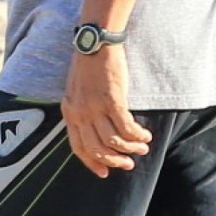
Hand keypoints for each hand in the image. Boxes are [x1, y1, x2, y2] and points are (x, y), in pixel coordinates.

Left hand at [62, 49, 151, 176]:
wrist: (95, 42)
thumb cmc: (89, 65)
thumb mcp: (77, 91)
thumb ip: (82, 111)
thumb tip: (96, 130)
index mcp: (70, 112)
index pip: (79, 147)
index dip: (92, 163)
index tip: (104, 173)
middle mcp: (80, 113)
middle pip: (97, 148)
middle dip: (115, 160)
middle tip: (129, 164)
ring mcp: (95, 107)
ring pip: (114, 140)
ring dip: (130, 148)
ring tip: (143, 147)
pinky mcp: (113, 100)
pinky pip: (127, 127)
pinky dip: (137, 135)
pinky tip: (146, 135)